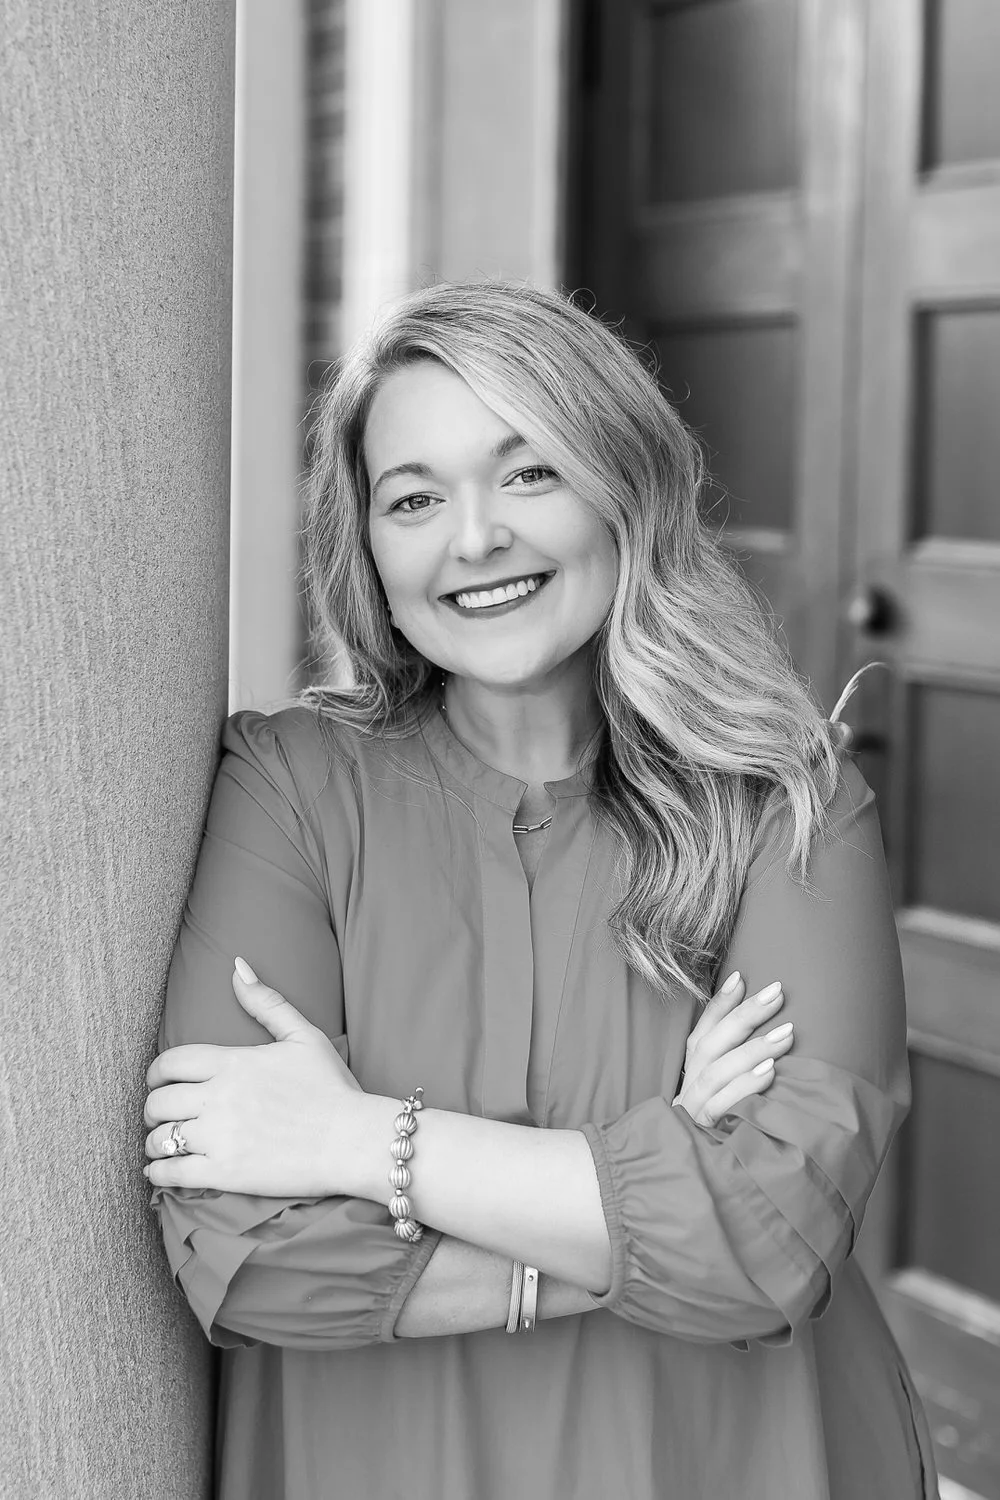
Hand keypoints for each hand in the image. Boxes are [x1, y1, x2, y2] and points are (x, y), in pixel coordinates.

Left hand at [143, 959, 362, 1194]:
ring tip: (162, 1143)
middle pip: (159, 1100)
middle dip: (153, 1107)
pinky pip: (172, 1173)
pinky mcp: (224, 1173)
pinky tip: (160, 1170)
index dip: (156, 1072)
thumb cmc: (332, 1087)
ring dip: (154, 1140)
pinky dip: (158, 1172)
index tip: (158, 1081)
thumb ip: (266, 1002)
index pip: (171, 1061)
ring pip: (160, 1137)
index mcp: (233, 1062)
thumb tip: (237, 967)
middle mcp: (219, 1097)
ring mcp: (219, 1137)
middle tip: (161, 1114)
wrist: (353, 1140)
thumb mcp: (303, 1035)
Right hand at [672, 972, 791, 1127]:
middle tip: (777, 993)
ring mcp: (693, 1110)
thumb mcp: (726, 1094)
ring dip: (752, 1048)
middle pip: (711, 1044)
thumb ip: (737, 1066)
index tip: (742, 976)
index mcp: (693, 1073)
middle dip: (744, 1015)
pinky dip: (746, 1085)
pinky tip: (770, 1072)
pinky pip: (722, 1105)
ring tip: (787, 1033)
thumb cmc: (724, 1131)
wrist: (697, 1184)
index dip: (720, 1004)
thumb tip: (777, 1033)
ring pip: (716, 1071)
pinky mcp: (703, 1133)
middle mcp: (689, 1086)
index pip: (702, 1031)